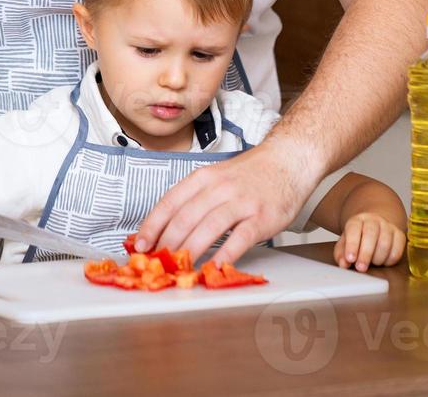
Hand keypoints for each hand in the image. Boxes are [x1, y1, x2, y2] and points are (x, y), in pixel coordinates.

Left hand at [132, 140, 314, 264]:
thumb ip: (195, 199)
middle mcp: (219, 188)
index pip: (170, 202)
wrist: (287, 161)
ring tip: (179, 268)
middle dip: (167, 243)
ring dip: (191, 250)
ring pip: (209, 227)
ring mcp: (241, 202)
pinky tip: (215, 266)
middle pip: (186, 217)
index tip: (140, 244)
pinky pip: (240, 238)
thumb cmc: (249, 175)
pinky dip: (226, 253)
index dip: (152, 225)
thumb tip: (166, 227)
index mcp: (203, 178)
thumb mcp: (216, 178)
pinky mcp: (261, 217)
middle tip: (157, 263)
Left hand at [335, 212, 404, 271]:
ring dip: (377, 258)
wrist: (375, 226)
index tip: (350, 259)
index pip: (354, 228)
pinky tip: (383, 262)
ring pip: (385, 243)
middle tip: (361, 268)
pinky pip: (398, 250)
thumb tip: (343, 263)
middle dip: (365, 254)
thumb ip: (341, 253)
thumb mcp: (345, 243)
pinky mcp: (400, 235)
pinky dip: (390, 260)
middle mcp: (374, 220)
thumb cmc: (359, 237)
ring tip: (372, 264)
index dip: (352, 244)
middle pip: (371, 234)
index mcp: (357, 220)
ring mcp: (388, 226)